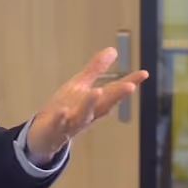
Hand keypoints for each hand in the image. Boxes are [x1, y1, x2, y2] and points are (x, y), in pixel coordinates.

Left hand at [26, 47, 148, 160]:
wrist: (43, 137)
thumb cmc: (65, 110)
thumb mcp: (79, 86)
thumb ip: (96, 70)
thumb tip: (113, 50)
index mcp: (93, 103)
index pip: (113, 91)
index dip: (129, 82)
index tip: (144, 73)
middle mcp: (86, 114)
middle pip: (103, 105)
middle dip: (116, 95)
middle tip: (131, 86)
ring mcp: (70, 123)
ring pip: (82, 116)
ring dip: (89, 104)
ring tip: (97, 92)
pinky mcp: (54, 129)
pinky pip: (57, 124)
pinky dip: (61, 118)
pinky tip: (63, 111)